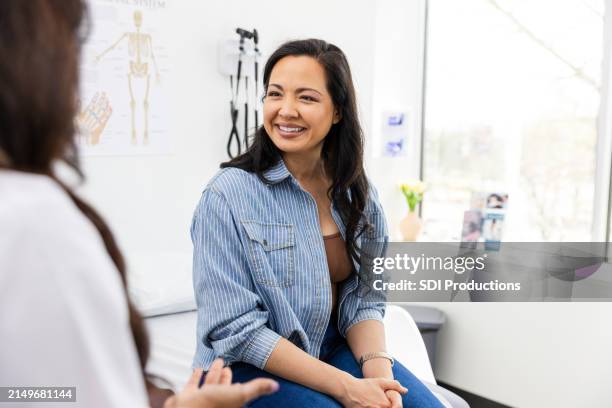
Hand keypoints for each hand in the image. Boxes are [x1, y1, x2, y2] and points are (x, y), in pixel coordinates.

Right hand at [163, 359, 278, 407]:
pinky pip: (193, 384)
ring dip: (214, 373)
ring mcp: (202, 400)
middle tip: (227, 365)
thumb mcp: (240, 394)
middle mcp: (216, 402)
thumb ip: (257, 388)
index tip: (241, 379)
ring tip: (217, 361)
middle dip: (225, 376)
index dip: (240, 386)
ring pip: (210, 384)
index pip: (238, 393)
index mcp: (230, 402)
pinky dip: (196, 376)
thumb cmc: (213, 405)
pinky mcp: (187, 396)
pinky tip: (198, 368)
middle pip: (223, 388)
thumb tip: (276, 386)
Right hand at [336, 374, 407, 407]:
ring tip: (373, 403)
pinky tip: (368, 405)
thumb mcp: (380, 382)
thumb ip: (394, 385)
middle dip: (387, 407)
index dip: (395, 407)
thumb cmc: (364, 385)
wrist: (348, 389)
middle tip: (379, 402)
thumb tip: (405, 391)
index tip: (393, 405)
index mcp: (385, 404)